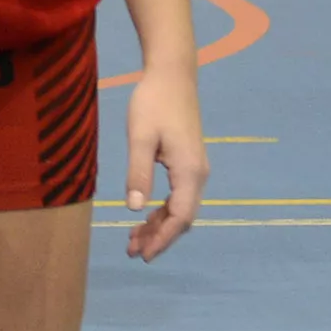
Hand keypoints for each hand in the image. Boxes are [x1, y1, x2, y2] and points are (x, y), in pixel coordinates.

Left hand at [121, 57, 206, 259]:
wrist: (172, 75)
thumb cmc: (153, 103)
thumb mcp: (140, 138)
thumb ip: (138, 173)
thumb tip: (134, 210)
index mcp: (190, 172)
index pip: (180, 218)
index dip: (162, 239)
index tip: (142, 255)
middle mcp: (199, 175)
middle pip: (183, 218)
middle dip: (159, 237)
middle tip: (131, 251)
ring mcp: (196, 169)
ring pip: (181, 208)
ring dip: (159, 225)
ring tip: (133, 239)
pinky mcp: (189, 162)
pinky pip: (179, 196)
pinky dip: (163, 210)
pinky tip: (145, 215)